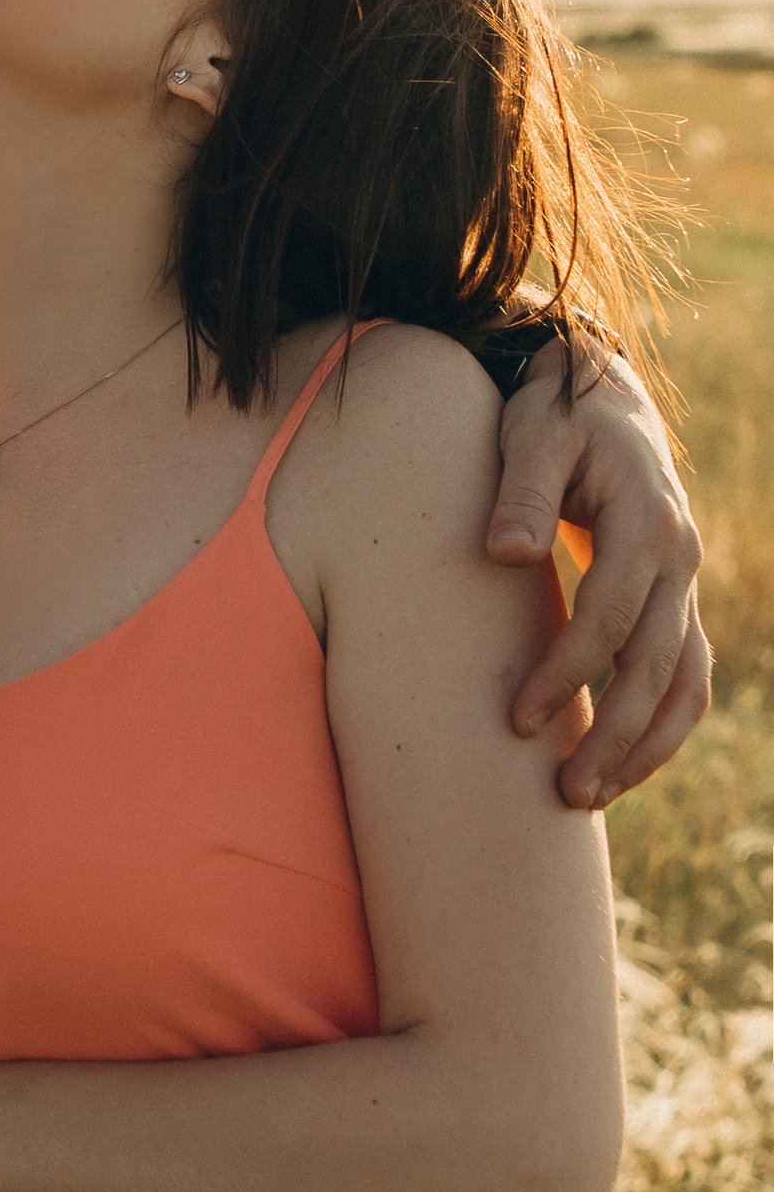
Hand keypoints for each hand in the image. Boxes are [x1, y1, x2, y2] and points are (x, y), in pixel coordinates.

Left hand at [488, 348, 709, 807]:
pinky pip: (685, 676)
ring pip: (685, 683)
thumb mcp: (532, 431)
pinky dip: (660, 727)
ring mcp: (684, 582)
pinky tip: (618, 766)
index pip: (610, 617)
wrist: (601, 396)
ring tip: (589, 796)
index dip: (566, 672)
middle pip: (655, 666)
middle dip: (613, 734)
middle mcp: (679, 557)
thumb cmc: (553, 414)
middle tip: (565, 791)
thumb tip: (506, 551)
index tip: (518, 719)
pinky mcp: (674, 599)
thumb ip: (521, 488)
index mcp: (647, 520)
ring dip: (645, 746)